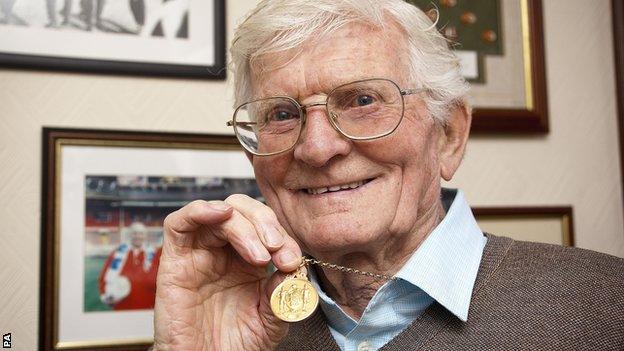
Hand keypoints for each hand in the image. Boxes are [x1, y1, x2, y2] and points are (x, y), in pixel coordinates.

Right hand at [153, 195, 302, 350]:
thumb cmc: (234, 344)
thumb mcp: (272, 316)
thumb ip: (284, 290)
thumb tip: (292, 265)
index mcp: (250, 259)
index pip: (267, 228)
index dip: (284, 237)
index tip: (293, 261)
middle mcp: (225, 251)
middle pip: (244, 210)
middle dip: (266, 224)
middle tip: (277, 249)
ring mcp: (200, 253)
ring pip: (219, 212)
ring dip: (244, 224)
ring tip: (259, 252)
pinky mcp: (175, 260)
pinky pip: (179, 223)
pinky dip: (200, 210)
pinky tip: (223, 214)